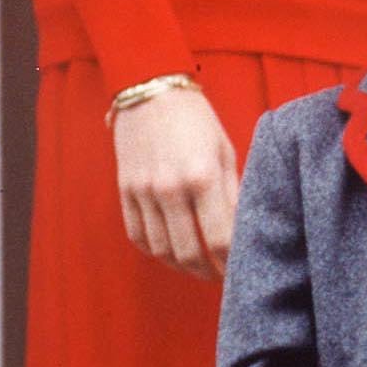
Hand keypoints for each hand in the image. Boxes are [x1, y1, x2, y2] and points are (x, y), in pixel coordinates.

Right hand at [113, 83, 238, 277]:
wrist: (149, 90)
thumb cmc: (195, 118)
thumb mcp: (224, 150)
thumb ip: (231, 192)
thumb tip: (241, 229)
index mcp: (201, 176)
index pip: (219, 239)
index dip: (230, 263)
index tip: (240, 269)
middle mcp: (170, 188)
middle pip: (189, 252)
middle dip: (208, 272)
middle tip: (221, 276)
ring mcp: (143, 191)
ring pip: (161, 250)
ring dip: (181, 266)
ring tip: (198, 268)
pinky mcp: (125, 190)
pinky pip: (137, 235)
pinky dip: (154, 251)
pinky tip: (170, 252)